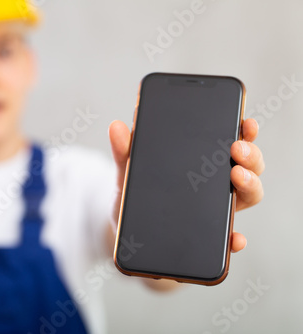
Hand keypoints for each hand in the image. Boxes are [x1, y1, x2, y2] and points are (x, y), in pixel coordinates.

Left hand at [108, 118, 263, 252]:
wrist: (125, 231)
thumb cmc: (133, 195)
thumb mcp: (128, 171)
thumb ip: (125, 151)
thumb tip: (116, 126)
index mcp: (201, 162)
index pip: (231, 141)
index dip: (244, 131)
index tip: (246, 122)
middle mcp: (216, 185)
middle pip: (248, 166)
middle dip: (250, 154)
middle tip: (236, 149)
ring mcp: (216, 211)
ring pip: (249, 196)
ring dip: (251, 185)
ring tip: (237, 177)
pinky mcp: (210, 238)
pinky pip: (229, 240)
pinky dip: (236, 239)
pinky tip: (234, 238)